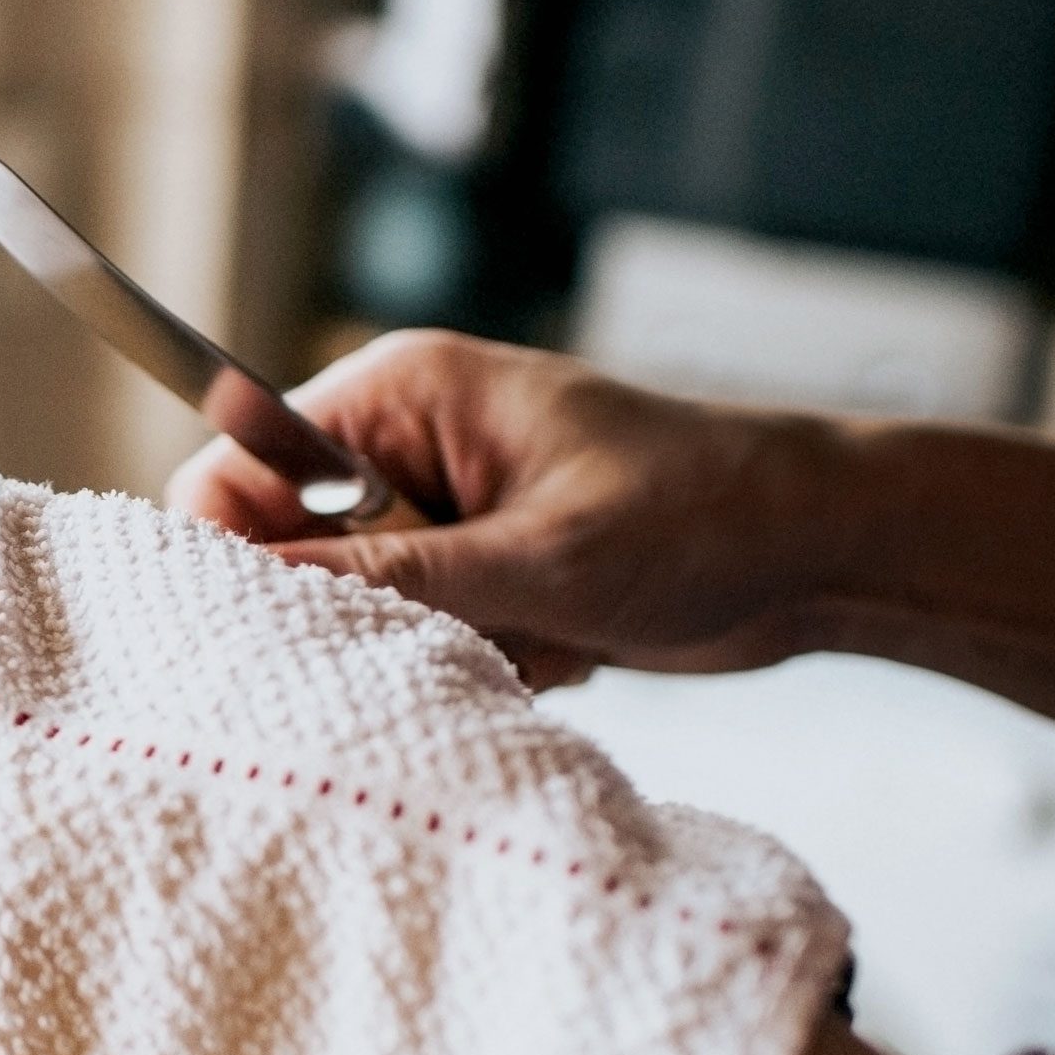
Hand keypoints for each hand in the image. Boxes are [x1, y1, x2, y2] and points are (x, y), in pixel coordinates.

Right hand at [166, 330, 853, 689]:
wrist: (819, 551)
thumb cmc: (700, 512)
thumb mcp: (539, 555)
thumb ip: (390, 576)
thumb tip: (258, 594)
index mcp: (400, 396)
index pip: (240, 464)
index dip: (234, 550)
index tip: (273, 627)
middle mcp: (406, 449)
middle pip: (292, 549)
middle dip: (360, 612)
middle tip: (450, 631)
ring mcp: (444, 514)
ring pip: (360, 608)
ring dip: (437, 644)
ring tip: (535, 634)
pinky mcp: (482, 571)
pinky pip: (425, 635)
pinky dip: (485, 659)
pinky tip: (565, 647)